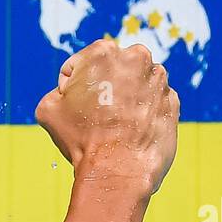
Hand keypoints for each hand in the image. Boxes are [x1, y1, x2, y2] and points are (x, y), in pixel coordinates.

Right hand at [34, 39, 179, 196]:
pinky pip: (153, 103)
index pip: (81, 65)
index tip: (77, 108)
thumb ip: (58, 89)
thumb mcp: (48, 107)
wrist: (117, 170)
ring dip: (127, 99)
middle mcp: (136, 58)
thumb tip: (68, 92)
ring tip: (116, 126)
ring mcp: (159, 81)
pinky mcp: (172, 102)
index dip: (73, 89)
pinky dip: (144, 113)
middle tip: (97, 116)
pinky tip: (133, 132)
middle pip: (113, 71)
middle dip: (105, 88)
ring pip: (136, 85)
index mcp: (103, 51)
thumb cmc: (82, 138)